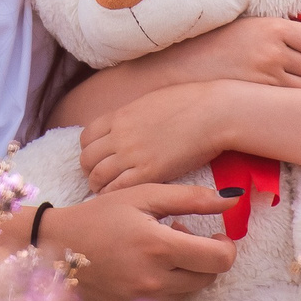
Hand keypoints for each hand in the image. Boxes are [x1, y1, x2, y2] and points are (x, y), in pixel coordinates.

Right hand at [36, 184, 239, 300]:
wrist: (53, 246)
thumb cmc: (100, 215)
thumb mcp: (143, 195)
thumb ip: (191, 198)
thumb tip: (233, 200)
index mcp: (159, 247)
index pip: (220, 260)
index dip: (227, 246)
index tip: (217, 235)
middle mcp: (154, 280)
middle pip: (208, 278)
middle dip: (204, 257)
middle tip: (179, 235)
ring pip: (188, 291)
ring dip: (184, 270)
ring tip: (156, 249)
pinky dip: (163, 285)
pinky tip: (141, 267)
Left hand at [82, 81, 245, 191]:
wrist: (214, 113)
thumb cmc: (191, 103)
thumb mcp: (151, 101)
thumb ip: (133, 115)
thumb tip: (129, 123)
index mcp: (120, 115)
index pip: (86, 137)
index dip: (90, 151)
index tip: (98, 159)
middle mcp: (120, 135)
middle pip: (87, 159)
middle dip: (90, 170)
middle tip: (101, 179)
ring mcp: (132, 154)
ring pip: (98, 176)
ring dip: (100, 186)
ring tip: (111, 192)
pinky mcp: (150, 172)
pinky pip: (118, 188)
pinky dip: (115, 195)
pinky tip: (124, 198)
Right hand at [154, 16, 300, 88]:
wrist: (182, 68)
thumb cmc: (215, 45)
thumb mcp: (248, 26)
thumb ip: (280, 32)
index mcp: (272, 28)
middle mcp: (273, 52)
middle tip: (282, 67)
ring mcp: (267, 78)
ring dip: (295, 86)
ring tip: (271, 80)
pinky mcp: (260, 98)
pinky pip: (289, 102)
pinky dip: (284, 99)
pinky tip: (266, 93)